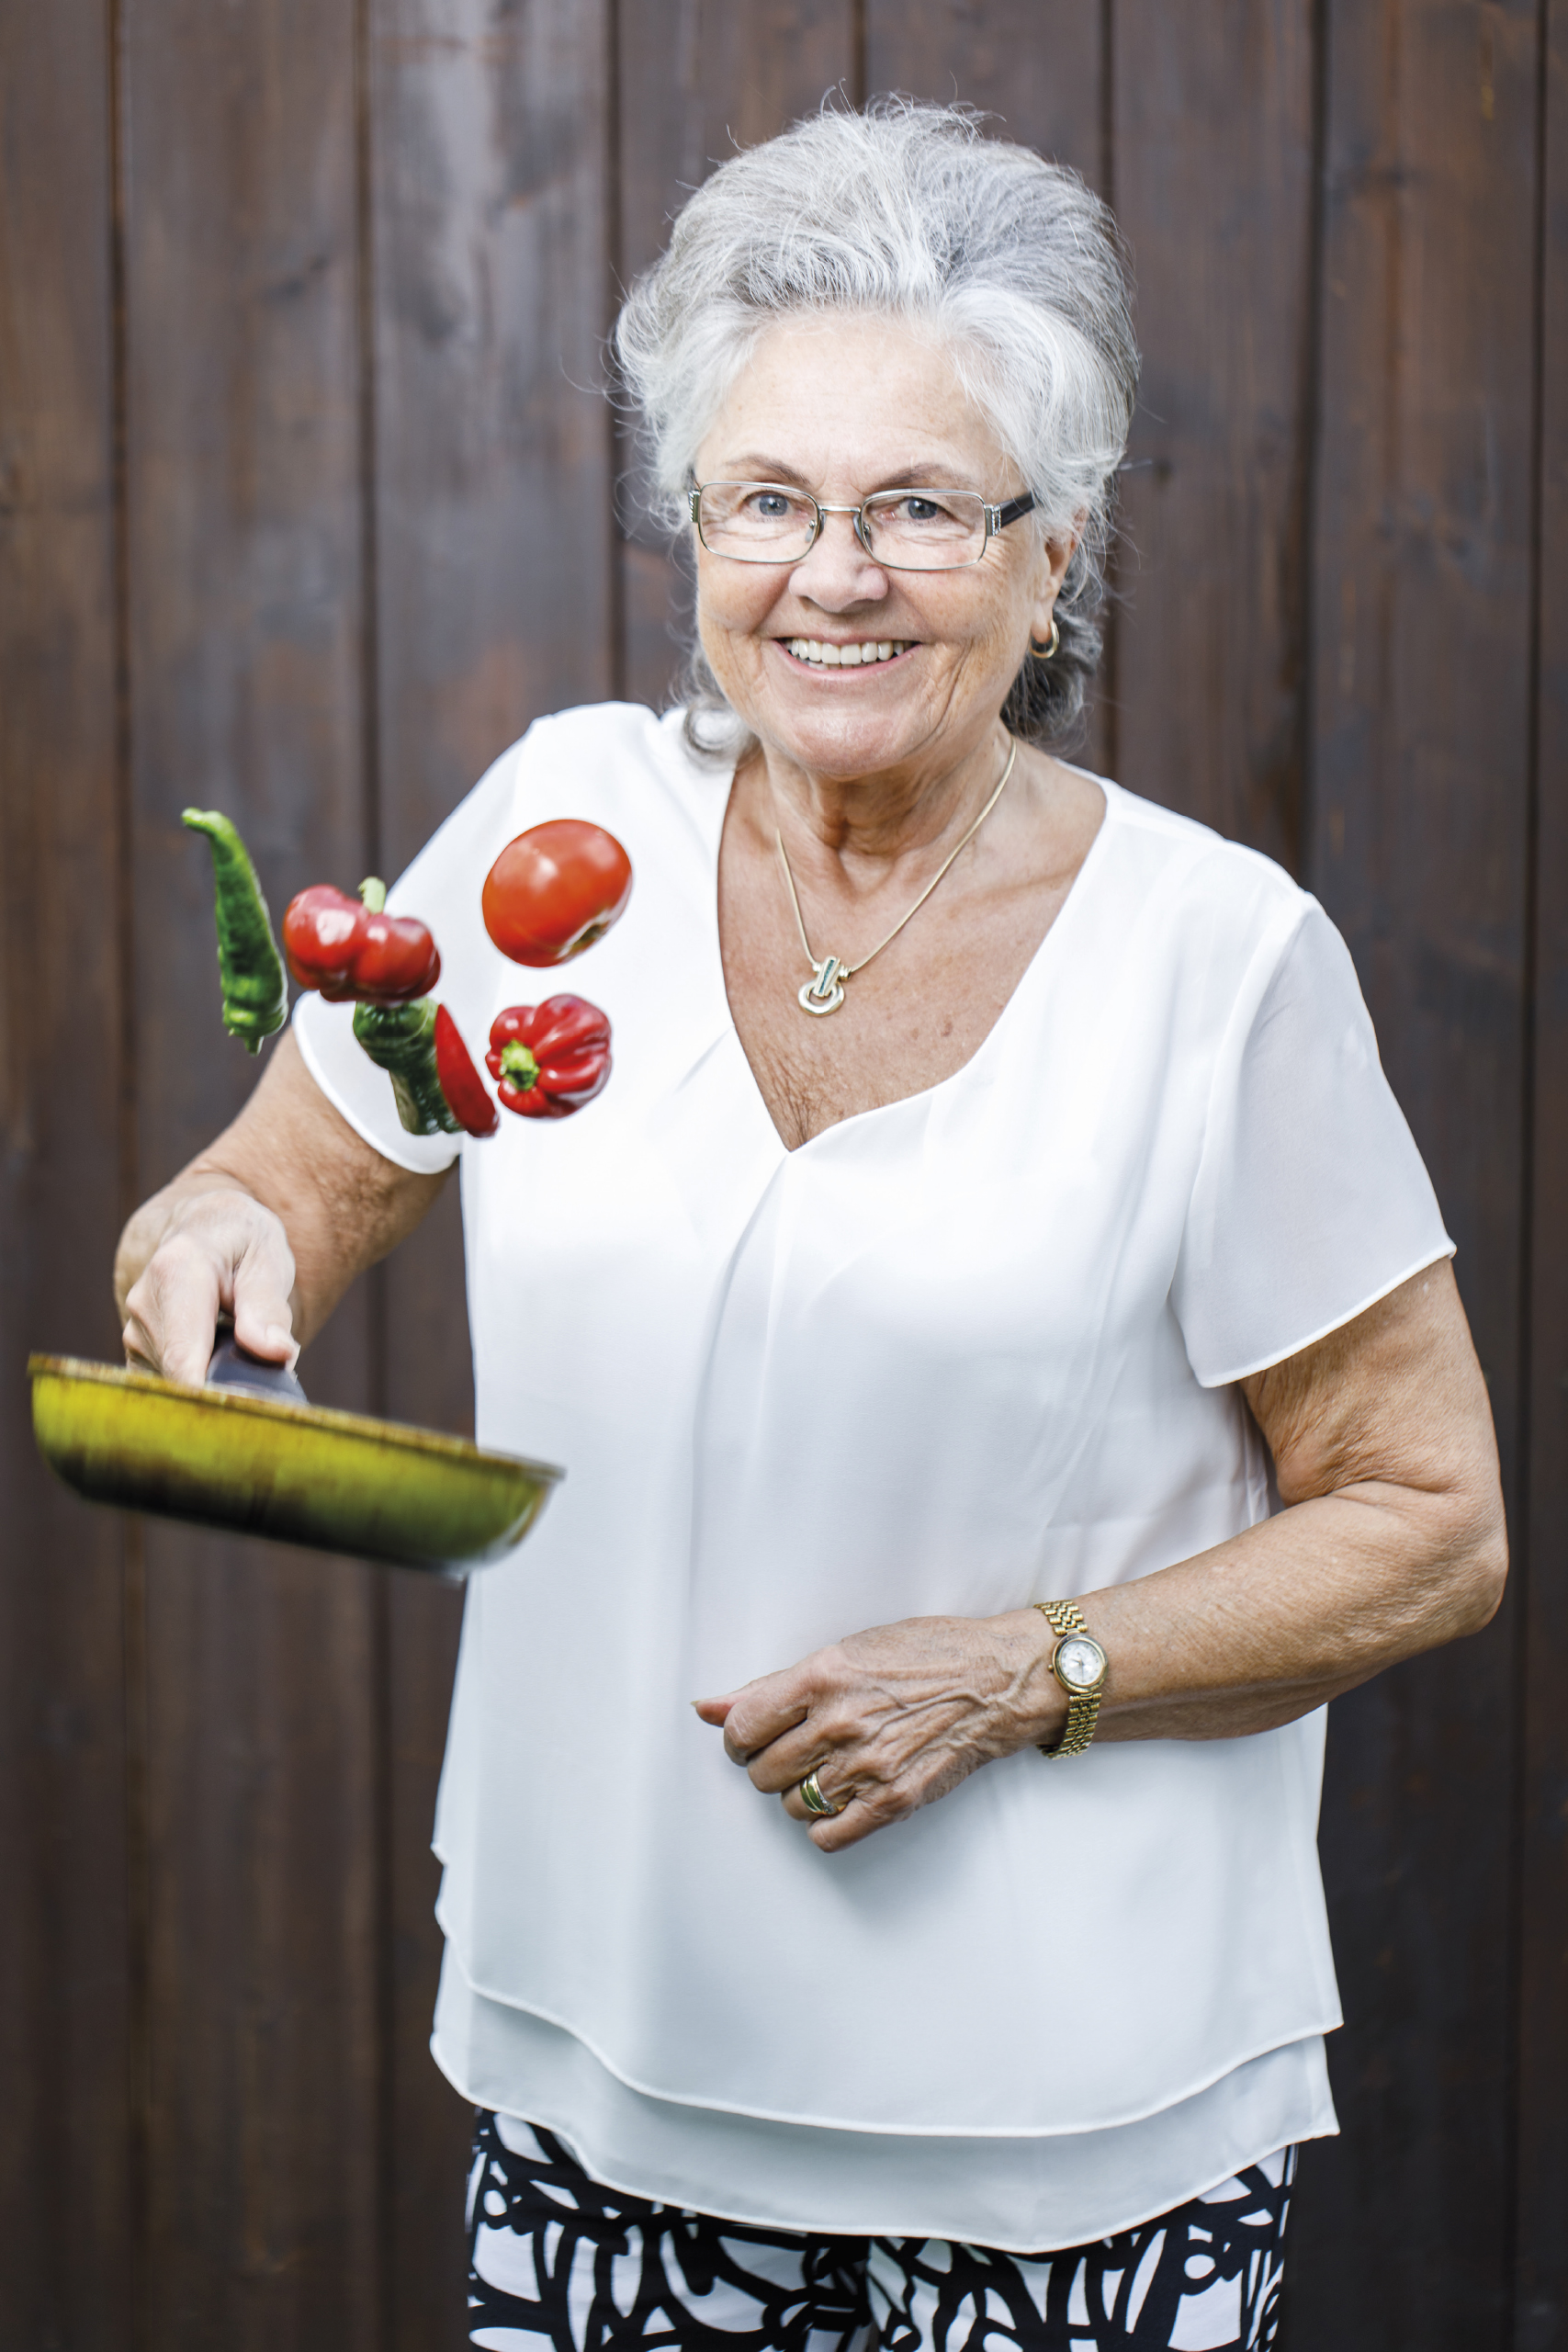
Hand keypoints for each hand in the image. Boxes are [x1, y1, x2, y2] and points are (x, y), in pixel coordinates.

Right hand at [121, 1187, 298, 1388]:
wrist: (204, 1229)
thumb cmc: (243, 1243)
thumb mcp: (267, 1258)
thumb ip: (268, 1306)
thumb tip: (276, 1353)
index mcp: (177, 1273)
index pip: (184, 1357)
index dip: (209, 1400)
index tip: (241, 1423)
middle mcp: (144, 1305)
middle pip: (183, 1380)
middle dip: (224, 1394)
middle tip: (267, 1394)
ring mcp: (135, 1333)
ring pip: (177, 1389)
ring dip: (214, 1388)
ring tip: (244, 1360)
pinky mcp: (136, 1354)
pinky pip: (169, 1389)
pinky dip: (199, 1388)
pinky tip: (221, 1368)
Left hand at [693, 1611, 1063, 1850]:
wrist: (996, 1682)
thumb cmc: (926, 1656)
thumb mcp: (844, 1651)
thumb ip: (771, 1686)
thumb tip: (708, 1707)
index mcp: (822, 1677)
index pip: (741, 1727)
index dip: (738, 1738)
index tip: (753, 1738)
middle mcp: (839, 1722)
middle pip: (762, 1771)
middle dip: (769, 1764)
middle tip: (797, 1749)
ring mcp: (867, 1765)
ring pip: (792, 1804)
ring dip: (801, 1791)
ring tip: (829, 1767)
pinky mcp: (894, 1800)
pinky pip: (828, 1835)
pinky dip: (826, 1824)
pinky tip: (843, 1798)